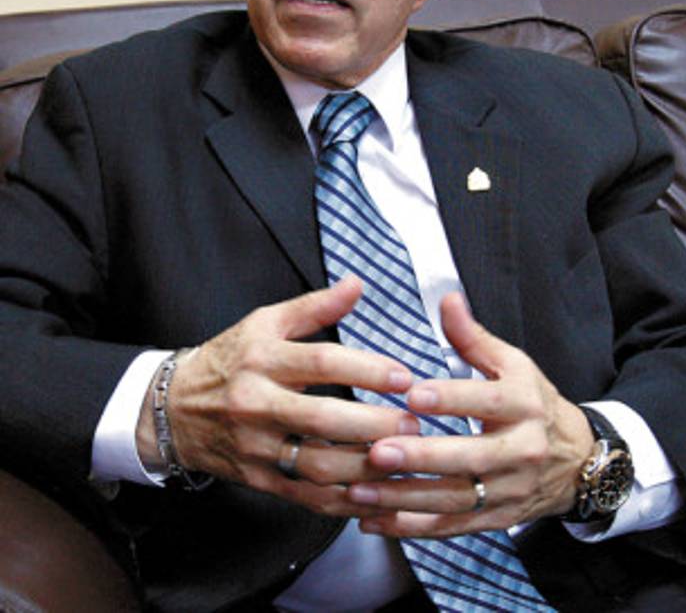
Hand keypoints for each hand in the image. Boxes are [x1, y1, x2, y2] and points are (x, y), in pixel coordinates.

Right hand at [136, 276, 418, 516]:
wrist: (173, 409)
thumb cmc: (230, 359)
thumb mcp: (265, 323)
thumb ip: (315, 306)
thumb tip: (357, 283)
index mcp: (262, 359)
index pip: (321, 362)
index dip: (366, 370)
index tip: (404, 377)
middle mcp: (256, 403)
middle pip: (322, 419)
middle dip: (374, 424)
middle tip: (415, 424)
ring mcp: (255, 446)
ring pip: (316, 465)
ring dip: (365, 466)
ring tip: (402, 458)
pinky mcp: (257, 479)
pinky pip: (304, 496)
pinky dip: (342, 501)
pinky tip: (374, 494)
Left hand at [348, 292, 592, 537]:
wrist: (577, 460)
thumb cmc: (534, 402)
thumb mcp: (513, 364)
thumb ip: (473, 336)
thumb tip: (447, 299)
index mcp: (524, 404)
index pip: (486, 400)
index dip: (450, 398)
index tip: (412, 395)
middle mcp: (521, 450)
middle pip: (470, 457)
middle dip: (422, 458)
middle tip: (378, 451)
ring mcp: (509, 490)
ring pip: (456, 499)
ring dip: (405, 498)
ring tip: (361, 489)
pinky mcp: (496, 519)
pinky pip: (452, 527)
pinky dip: (412, 528)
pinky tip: (373, 521)